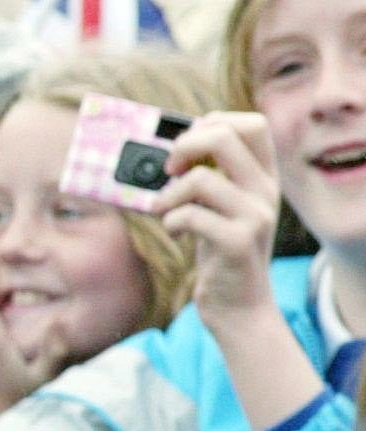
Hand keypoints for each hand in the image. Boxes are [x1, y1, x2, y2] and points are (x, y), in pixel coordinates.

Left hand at [154, 111, 321, 430]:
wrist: (238, 306)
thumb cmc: (218, 252)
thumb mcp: (219, 208)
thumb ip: (208, 177)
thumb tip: (166, 148)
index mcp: (263, 177)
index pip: (251, 123)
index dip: (212, 123)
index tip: (187, 148)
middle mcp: (265, 191)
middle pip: (224, 136)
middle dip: (184, 146)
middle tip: (168, 172)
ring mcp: (255, 216)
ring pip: (199, 178)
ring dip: (167, 194)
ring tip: (165, 211)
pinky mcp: (237, 242)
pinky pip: (188, 215)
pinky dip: (170, 221)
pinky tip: (176, 233)